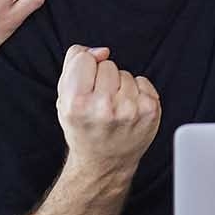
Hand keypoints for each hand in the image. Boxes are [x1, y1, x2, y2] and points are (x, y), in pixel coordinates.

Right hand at [54, 45, 159, 166]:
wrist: (104, 163)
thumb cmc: (83, 127)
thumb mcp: (64, 97)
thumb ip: (74, 64)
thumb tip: (101, 51)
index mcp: (77, 103)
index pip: (84, 58)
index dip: (84, 70)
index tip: (85, 89)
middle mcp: (103, 108)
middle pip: (107, 65)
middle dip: (103, 79)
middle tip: (100, 103)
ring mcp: (129, 110)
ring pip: (125, 73)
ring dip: (120, 87)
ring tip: (114, 109)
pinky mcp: (150, 111)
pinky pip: (142, 81)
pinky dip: (137, 92)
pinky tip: (128, 110)